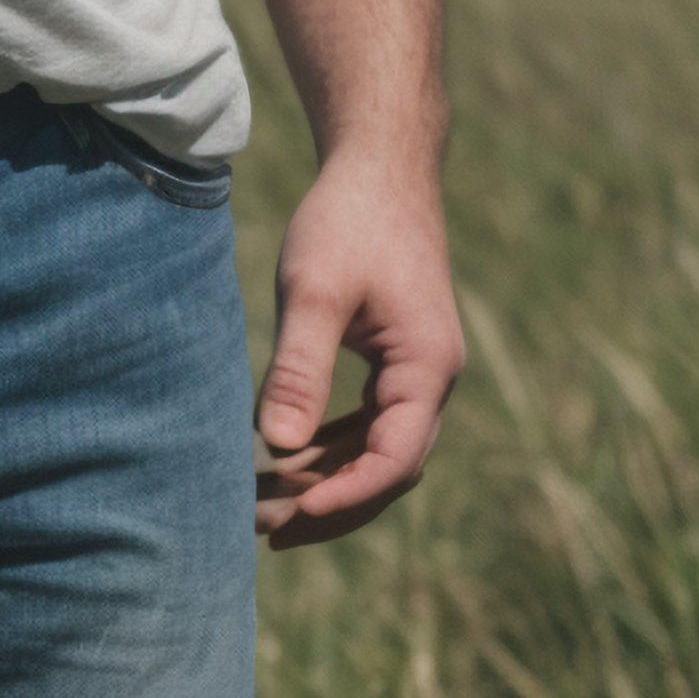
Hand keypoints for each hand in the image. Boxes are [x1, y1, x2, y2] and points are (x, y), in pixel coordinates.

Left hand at [252, 145, 463, 548]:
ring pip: (377, 449)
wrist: (380, 165)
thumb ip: (300, 368)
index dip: (345, 495)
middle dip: (332, 504)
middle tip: (267, 532)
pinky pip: (369, 423)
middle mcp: (433, 379)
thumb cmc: (347, 219)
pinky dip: (331, 446)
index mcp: (427, 368)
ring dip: (328, 480)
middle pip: (388, 468)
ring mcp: (418, 370)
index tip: (293, 516)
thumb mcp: (315, 290)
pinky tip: (285, 459)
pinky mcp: (396, 357)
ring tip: (265, 509)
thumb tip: (277, 447)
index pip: (393, 459)